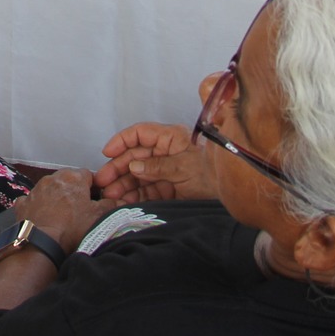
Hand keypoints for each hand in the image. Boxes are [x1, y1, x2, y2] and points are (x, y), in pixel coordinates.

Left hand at [9, 168, 113, 250]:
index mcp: (73, 178)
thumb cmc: (71, 228)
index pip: (88, 175)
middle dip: (75, 191)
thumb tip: (119, 201)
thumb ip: (110, 205)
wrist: (41, 243)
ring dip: (56, 198)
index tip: (97, 198)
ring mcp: (36, 190)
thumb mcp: (98, 217)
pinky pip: (33, 201)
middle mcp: (53, 178)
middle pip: (68, 180)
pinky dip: (38, 206)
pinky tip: (44, 218)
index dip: (94, 187)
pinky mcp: (24, 203)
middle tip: (81, 209)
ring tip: (63, 217)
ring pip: (50, 189)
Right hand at [96, 121, 212, 201]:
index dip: (122, 140)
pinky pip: (145, 192)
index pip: (140, 133)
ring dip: (122, 185)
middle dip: (118, 168)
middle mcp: (166, 153)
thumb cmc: (213, 174)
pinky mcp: (167, 190)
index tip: (107, 152)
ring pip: (137, 176)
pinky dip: (133, 197)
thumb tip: (134, 166)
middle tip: (103, 181)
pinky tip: (122, 202)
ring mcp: (165, 172)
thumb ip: (158, 166)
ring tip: (110, 195)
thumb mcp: (185, 167)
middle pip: (135, 156)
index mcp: (171, 138)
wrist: (231, 197)